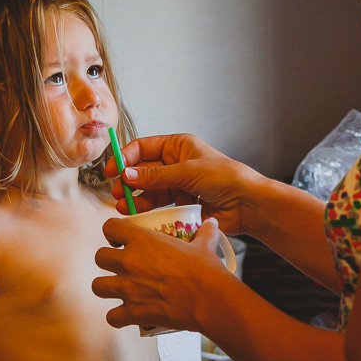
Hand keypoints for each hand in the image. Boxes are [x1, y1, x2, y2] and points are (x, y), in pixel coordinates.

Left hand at [92, 217, 232, 331]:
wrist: (208, 299)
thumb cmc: (205, 271)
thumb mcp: (204, 245)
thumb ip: (204, 233)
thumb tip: (211, 223)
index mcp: (142, 241)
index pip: (109, 227)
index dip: (113, 233)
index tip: (121, 240)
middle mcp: (129, 262)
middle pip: (99, 257)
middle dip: (108, 261)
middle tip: (121, 266)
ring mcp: (127, 288)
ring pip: (97, 286)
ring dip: (106, 288)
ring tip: (119, 290)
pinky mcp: (132, 312)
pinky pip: (112, 316)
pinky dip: (117, 317)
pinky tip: (126, 316)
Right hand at [103, 133, 260, 234]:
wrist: (248, 205)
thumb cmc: (226, 178)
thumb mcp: (187, 172)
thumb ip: (155, 175)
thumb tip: (127, 174)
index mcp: (178, 146)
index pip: (143, 147)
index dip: (126, 157)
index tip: (113, 170)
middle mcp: (176, 163)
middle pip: (143, 169)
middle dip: (128, 180)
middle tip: (117, 192)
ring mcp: (178, 184)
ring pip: (148, 189)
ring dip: (135, 197)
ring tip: (124, 206)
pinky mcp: (181, 203)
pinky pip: (158, 205)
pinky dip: (146, 209)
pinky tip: (137, 214)